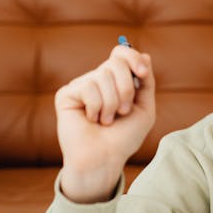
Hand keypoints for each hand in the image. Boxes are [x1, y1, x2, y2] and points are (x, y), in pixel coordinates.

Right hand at [55, 45, 155, 201]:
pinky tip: (91, 119)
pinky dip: (96, 106)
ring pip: (102, 75)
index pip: (121, 53)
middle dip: (126, 88)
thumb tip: (145, 55)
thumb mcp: (144, 109)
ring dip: (111, 103)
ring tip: (106, 120)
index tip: (142, 73)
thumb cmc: (124, 138)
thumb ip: (146, 82)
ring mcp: (81, 86)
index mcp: (115, 80)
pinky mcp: (66, 94)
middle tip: (123, 111)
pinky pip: (88, 86)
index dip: (132, 57)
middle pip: (115, 62)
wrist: (104, 159)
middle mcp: (98, 79)